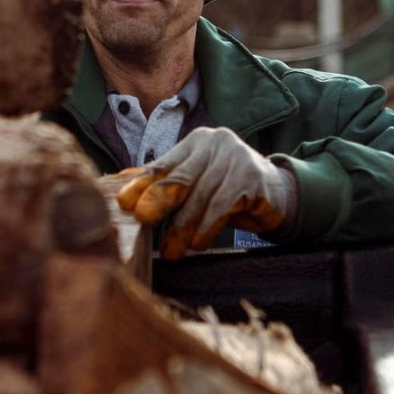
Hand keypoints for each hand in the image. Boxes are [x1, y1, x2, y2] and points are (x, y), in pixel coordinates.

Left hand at [115, 128, 296, 259]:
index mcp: (195, 143)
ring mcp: (237, 159)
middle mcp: (216, 144)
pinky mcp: (253, 178)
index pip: (163, 165)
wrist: (275, 194)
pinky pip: (224, 206)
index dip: (142, 185)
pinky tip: (199, 243)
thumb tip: (118, 185)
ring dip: (184, 227)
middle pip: (181, 178)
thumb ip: (163, 181)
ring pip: (201, 197)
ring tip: (172, 250)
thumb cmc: (225, 189)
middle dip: (159, 202)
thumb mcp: (195, 182)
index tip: (124, 203)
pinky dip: (208, 227)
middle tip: (143, 220)